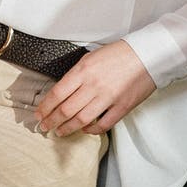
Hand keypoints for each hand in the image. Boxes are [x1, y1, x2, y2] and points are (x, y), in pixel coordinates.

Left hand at [35, 40, 155, 136]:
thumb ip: (75, 75)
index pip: (57, 94)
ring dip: (68, 128)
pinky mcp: (123, 107)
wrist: (147, 55)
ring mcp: (109, 98)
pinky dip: (92, 129)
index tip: (39, 113)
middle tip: (45, 126)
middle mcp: (94, 86)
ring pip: (82, 119)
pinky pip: (104, 124)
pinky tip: (85, 129)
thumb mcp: (89, 58)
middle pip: (66, 109)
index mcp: (83, 71)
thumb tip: (62, 91)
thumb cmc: (119, 54)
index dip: (45, 107)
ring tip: (60, 131)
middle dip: (52, 120)